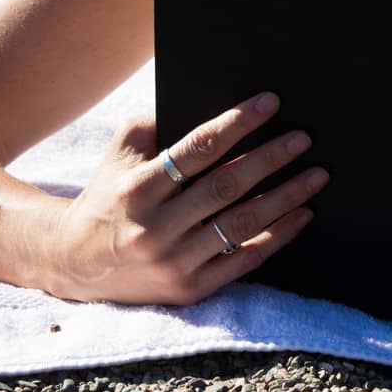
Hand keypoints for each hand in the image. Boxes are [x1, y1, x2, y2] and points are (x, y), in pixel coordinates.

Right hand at [44, 91, 326, 303]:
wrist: (75, 264)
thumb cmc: (108, 195)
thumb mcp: (118, 154)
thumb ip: (153, 124)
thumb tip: (207, 101)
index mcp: (137, 188)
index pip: (197, 149)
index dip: (237, 123)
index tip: (271, 102)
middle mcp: (154, 227)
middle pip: (226, 186)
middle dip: (270, 159)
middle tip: (303, 138)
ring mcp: (173, 262)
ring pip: (241, 225)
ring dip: (285, 198)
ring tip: (316, 176)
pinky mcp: (189, 289)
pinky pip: (243, 260)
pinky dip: (278, 237)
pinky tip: (302, 215)